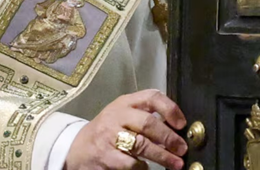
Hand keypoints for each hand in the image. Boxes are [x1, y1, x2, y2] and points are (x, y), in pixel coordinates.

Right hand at [65, 89, 187, 169]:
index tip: (181, 124)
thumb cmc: (108, 131)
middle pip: (148, 123)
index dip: (169, 109)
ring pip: (142, 145)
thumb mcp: (123, 115)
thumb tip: (177, 128)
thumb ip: (145, 115)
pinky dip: (143, 167)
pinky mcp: (106, 156)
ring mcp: (109, 136)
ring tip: (176, 164)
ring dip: (163, 156)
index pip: (151, 96)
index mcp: (125, 103)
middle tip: (182, 149)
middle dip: (169, 138)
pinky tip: (146, 168)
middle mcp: (117, 115)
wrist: (77, 149)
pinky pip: (131, 163)